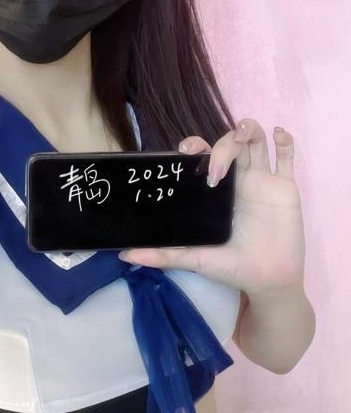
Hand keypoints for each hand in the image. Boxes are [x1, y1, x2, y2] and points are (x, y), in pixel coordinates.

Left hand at [118, 118, 306, 296]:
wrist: (267, 283)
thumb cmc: (231, 267)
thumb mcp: (195, 259)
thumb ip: (163, 255)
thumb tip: (124, 255)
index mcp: (215, 189)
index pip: (203, 155)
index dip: (195, 146)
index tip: (186, 152)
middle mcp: (237, 179)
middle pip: (229, 143)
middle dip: (222, 144)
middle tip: (214, 168)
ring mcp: (262, 181)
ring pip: (256, 141)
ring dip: (249, 129)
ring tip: (244, 136)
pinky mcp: (285, 188)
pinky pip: (287, 158)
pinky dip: (285, 141)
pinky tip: (278, 134)